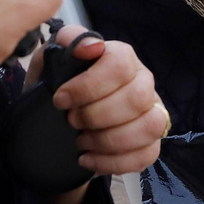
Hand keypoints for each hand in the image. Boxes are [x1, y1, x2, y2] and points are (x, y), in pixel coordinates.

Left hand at [47, 26, 164, 176]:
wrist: (58, 120)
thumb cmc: (59, 85)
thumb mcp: (51, 59)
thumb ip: (67, 41)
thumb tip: (91, 46)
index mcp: (122, 57)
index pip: (119, 65)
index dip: (89, 85)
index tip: (60, 99)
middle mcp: (142, 82)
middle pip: (137, 98)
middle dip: (97, 115)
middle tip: (71, 121)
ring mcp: (151, 112)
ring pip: (149, 127)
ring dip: (109, 140)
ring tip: (81, 141)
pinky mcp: (150, 141)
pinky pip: (147, 155)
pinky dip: (114, 162)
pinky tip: (88, 159)